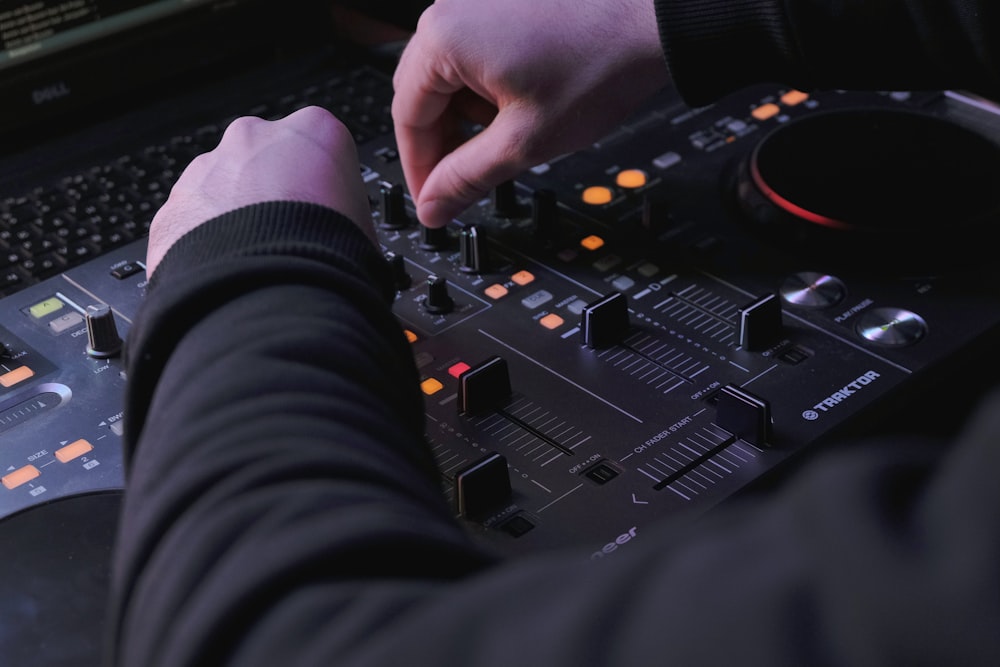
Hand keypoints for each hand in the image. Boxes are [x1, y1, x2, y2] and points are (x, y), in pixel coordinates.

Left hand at [145, 106, 374, 275]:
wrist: (272, 297)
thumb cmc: (329, 258)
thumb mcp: (367, 226)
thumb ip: (345, 212)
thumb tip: (346, 238)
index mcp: (314, 130)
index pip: (322, 146)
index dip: (324, 184)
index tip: (326, 212)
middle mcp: (254, 138)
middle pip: (264, 159)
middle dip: (271, 193)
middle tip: (287, 237)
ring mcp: (206, 171)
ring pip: (221, 190)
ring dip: (234, 221)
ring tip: (256, 264)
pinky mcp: (173, 208)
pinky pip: (190, 225)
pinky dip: (204, 248)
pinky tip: (229, 275)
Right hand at [391, 0, 668, 227]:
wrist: (658, 16)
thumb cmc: (601, 63)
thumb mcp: (525, 141)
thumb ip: (468, 178)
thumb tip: (434, 206)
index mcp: (442, 39)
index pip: (406, 117)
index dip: (420, 169)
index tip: (434, 200)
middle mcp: (451, 8)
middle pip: (422, 92)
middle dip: (444, 142)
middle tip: (466, 181)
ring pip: (450, 73)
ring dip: (468, 114)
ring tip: (510, 136)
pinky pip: (475, 49)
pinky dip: (487, 85)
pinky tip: (520, 104)